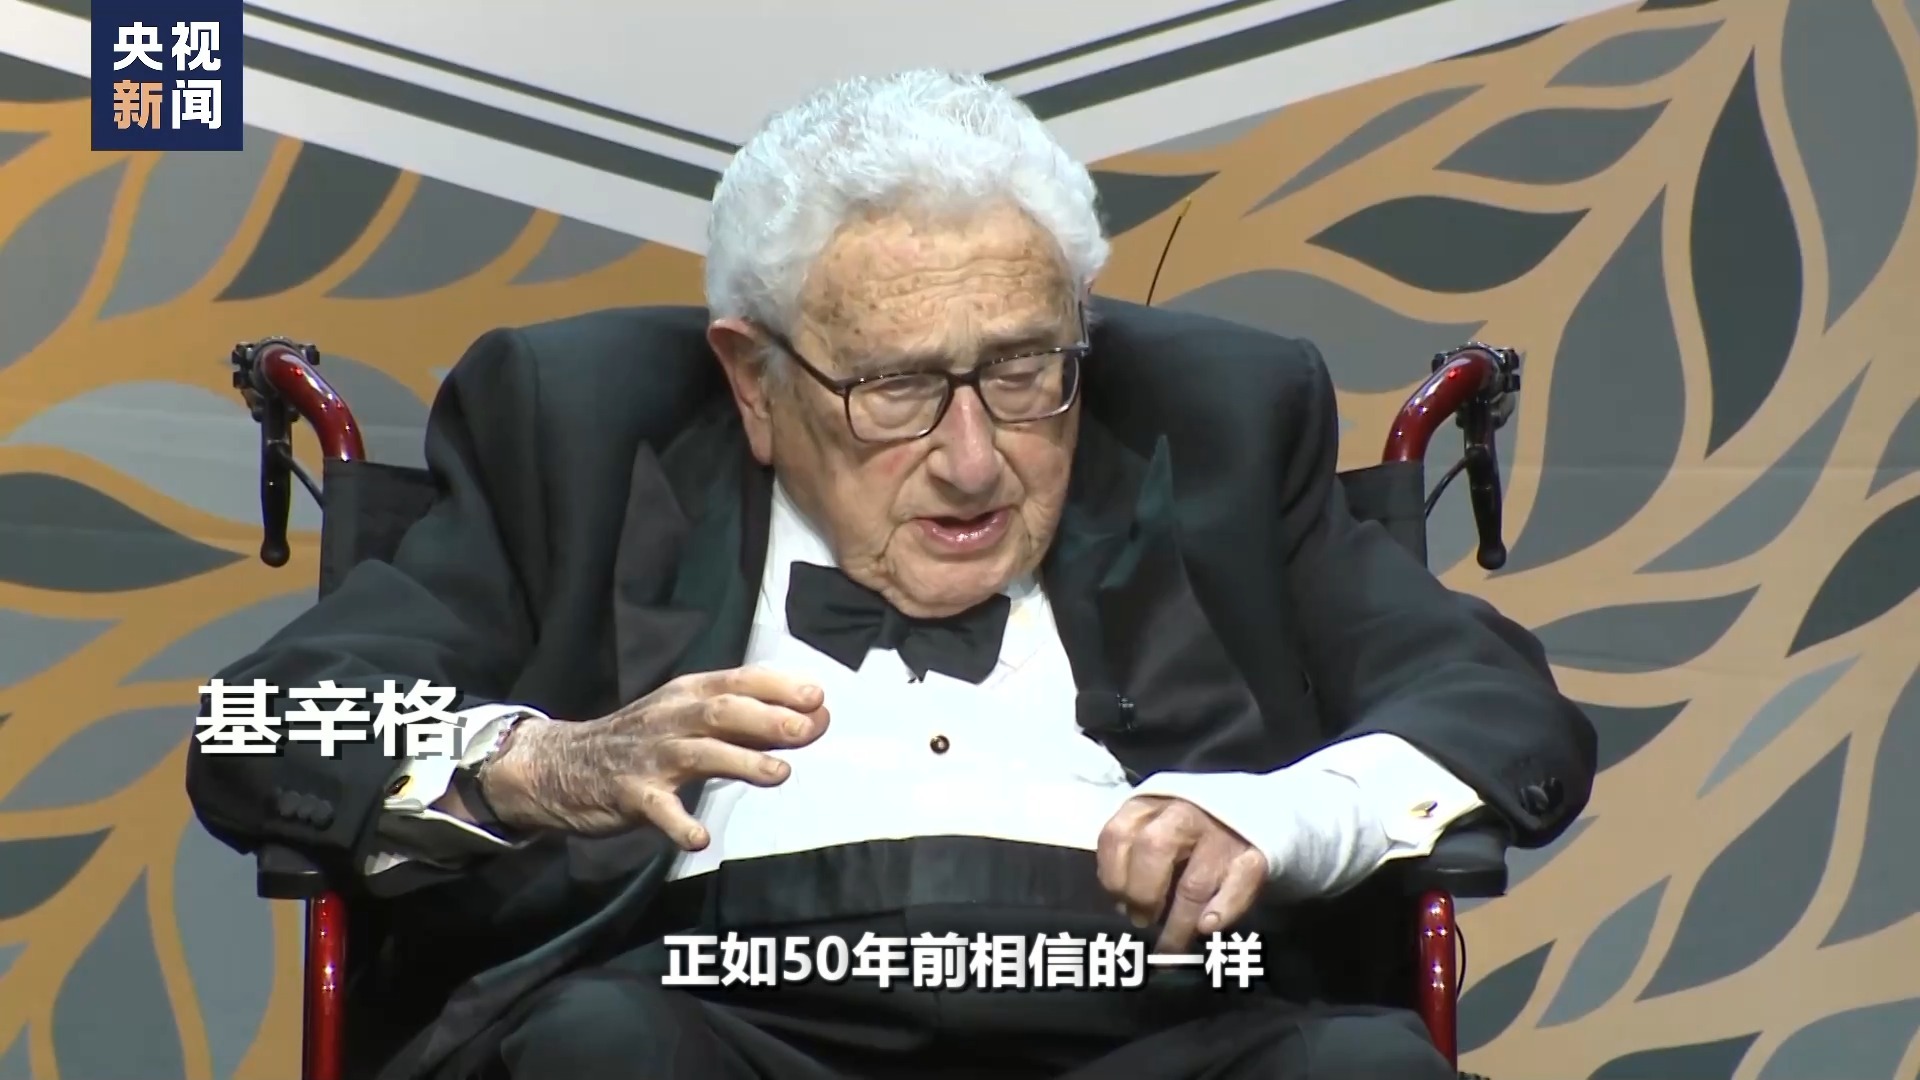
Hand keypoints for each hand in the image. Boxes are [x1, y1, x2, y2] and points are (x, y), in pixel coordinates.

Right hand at [481, 667, 828, 844]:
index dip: (778, 687)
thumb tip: (817, 719)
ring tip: (780, 774)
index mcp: (689, 694)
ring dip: (740, 762)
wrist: (563, 764)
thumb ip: (753, 722)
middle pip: (722, 712)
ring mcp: (650, 756)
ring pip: (699, 754)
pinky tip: (701, 838)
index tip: (818, 697)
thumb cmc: (646, 740)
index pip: (738, 681)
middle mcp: (671, 718)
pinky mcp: (630, 794)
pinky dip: (679, 824)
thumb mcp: (692, 719)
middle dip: (766, 718)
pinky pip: (658, 809)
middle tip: (808, 729)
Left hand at [1097, 796, 1267, 953]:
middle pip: (1153, 850)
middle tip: (1142, 921)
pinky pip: (1240, 885)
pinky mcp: (1256, 854)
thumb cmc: (1187, 831)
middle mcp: (1184, 814)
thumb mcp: (1152, 826)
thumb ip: (1133, 859)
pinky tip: (1208, 928)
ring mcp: (1223, 834)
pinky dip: (1224, 909)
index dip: (1112, 876)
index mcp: (1150, 804)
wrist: (1252, 807)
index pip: (1118, 836)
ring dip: (1179, 923)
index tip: (1119, 903)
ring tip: (1170, 951)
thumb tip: (1123, 906)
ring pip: (1194, 884)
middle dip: (1141, 894)